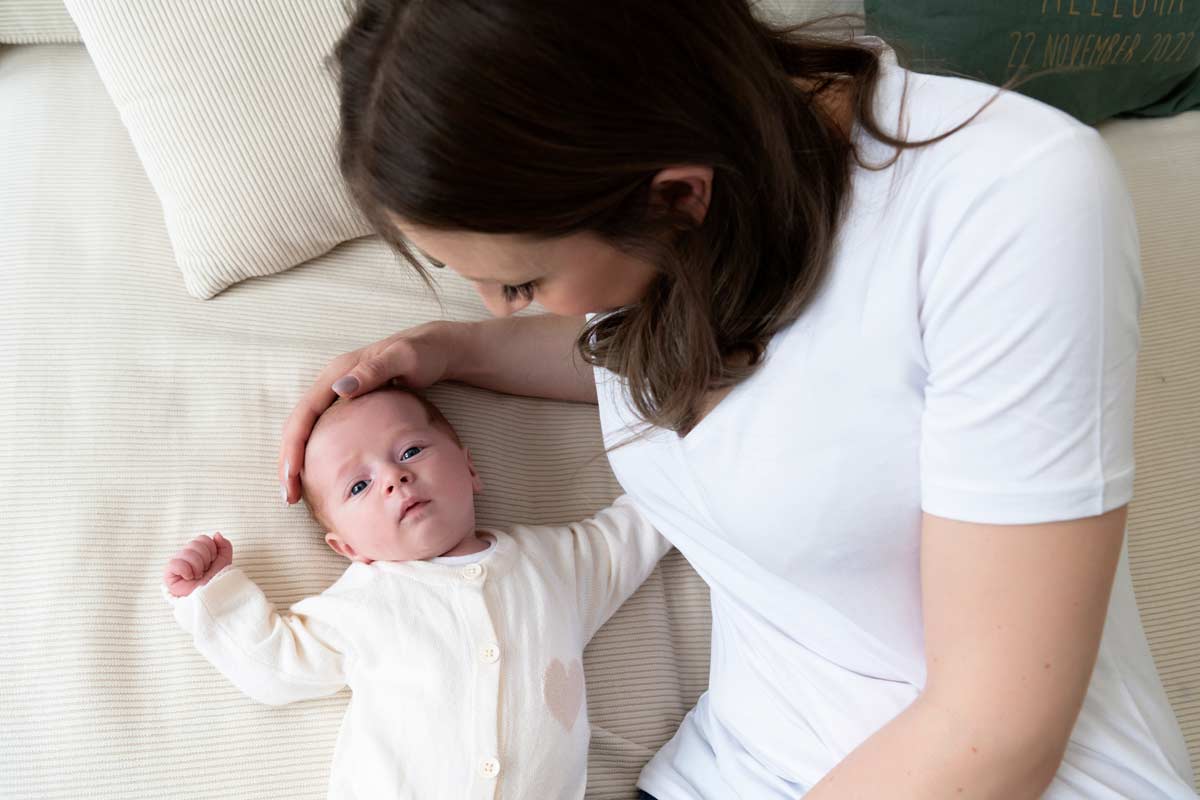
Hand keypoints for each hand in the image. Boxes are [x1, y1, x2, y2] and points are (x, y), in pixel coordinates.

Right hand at [164, 533, 233, 596]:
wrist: (213, 598)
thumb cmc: (217, 582)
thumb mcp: (225, 562)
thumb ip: (224, 546)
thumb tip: (216, 534)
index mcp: (198, 553)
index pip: (202, 538)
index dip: (211, 549)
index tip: (213, 562)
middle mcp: (186, 557)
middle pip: (194, 543)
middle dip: (205, 558)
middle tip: (205, 570)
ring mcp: (177, 565)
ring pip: (186, 552)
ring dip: (197, 566)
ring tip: (198, 576)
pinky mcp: (169, 575)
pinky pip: (174, 563)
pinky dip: (186, 570)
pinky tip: (189, 578)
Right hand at [278, 321, 462, 504]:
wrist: (438, 350)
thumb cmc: (424, 353)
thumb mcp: (404, 358)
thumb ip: (374, 371)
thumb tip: (339, 390)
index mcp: (337, 374)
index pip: (304, 414)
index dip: (293, 446)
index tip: (292, 477)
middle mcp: (332, 383)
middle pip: (299, 425)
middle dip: (289, 460)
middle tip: (290, 496)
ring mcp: (341, 394)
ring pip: (308, 431)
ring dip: (299, 460)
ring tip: (298, 494)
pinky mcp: (353, 404)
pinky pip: (325, 432)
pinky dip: (317, 455)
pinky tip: (321, 477)